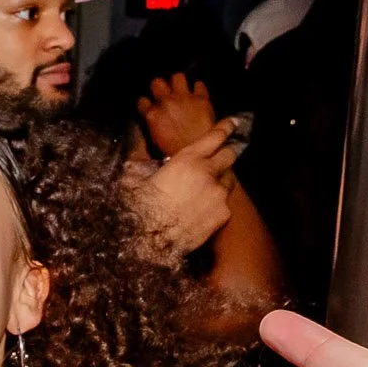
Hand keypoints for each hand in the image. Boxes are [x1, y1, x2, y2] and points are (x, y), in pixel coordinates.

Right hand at [134, 119, 238, 256]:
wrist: (150, 243)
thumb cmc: (140, 209)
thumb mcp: (134, 178)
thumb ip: (141, 162)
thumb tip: (136, 153)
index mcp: (187, 160)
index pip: (214, 137)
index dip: (225, 128)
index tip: (233, 123)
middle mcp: (208, 174)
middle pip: (229, 156)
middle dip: (227, 154)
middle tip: (221, 157)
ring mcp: (219, 195)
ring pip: (228, 182)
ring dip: (219, 182)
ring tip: (205, 190)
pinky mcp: (223, 215)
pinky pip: (224, 205)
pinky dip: (216, 205)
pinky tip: (201, 212)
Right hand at [138, 74, 219, 157]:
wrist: (199, 153)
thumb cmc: (176, 153)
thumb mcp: (156, 142)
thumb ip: (153, 126)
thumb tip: (153, 121)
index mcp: (153, 115)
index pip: (142, 101)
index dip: (145, 104)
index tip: (149, 107)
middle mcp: (167, 102)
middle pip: (157, 82)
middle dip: (160, 87)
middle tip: (165, 94)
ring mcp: (184, 98)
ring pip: (178, 77)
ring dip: (178, 83)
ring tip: (181, 90)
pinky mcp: (201, 99)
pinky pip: (199, 84)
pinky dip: (198, 89)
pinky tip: (198, 95)